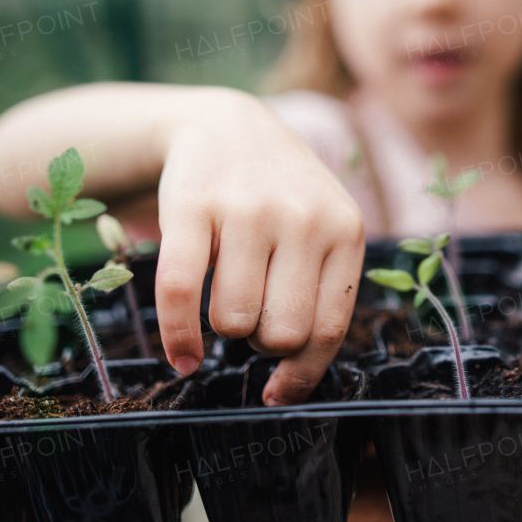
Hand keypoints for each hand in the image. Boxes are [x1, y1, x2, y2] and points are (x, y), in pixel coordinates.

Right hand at [154, 91, 365, 405]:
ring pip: (232, 321)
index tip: (276, 394)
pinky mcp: (192, 206)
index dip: (299, 374)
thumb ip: (320, 294)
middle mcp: (302, 217)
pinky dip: (176, 338)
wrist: (228, 128)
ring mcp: (246, 209)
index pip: (328, 329)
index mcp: (345, 230)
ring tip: (228, 294)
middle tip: (253, 315)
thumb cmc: (280, 200)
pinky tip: (182, 356)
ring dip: (224, 327)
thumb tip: (286, 387)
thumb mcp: (322, 231)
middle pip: (280, 334)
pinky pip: (179, 294)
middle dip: (261, 341)